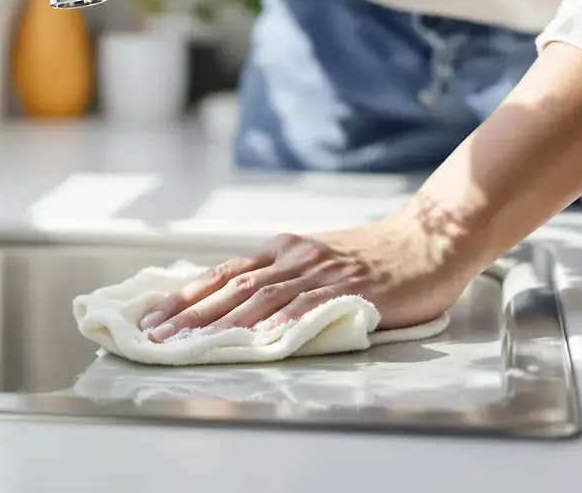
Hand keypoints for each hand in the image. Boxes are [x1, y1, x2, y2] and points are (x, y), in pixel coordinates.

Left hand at [138, 211, 473, 341]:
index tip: (152, 318)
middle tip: (154, 336)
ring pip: (260, 298)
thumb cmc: (376, 255)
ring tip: (189, 344)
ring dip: (220, 323)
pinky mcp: (351, 289)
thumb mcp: (318, 258)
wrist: (430, 237)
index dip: (185, 296)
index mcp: (283, 249)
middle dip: (188, 314)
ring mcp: (321, 272)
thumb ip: (283, 277)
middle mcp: (294, 257)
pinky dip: (281, 323)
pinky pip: (310, 307)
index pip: (223, 272)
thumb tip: (239, 303)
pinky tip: (259, 340)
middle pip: (231, 287)